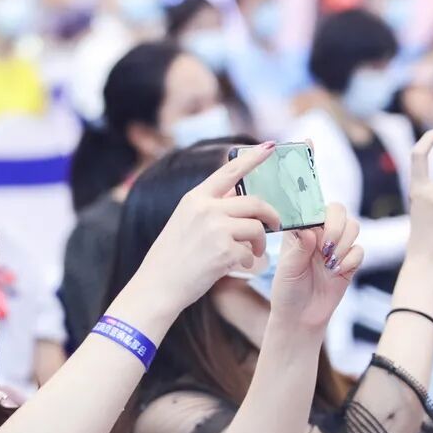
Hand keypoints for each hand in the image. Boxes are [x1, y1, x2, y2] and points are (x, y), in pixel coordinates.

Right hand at [136, 142, 280, 311]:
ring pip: (256, 227)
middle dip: (270, 215)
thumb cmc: (172, 258)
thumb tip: (240, 201)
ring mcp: (215, 229)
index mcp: (195, 198)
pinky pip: (249, 253)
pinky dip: (248, 261)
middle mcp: (205, 209)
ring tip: (253, 253)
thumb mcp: (185, 222)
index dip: (253, 157)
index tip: (271, 146)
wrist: (157, 287)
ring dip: (260, 242)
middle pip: (254, 202)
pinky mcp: (223, 251)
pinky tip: (237, 267)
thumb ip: (210, 208)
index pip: (229, 171)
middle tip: (275, 225)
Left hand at [268, 203, 362, 332]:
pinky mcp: (349, 262)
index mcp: (301, 230)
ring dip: (343, 244)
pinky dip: (350, 260)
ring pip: (353, 227)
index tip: (315, 232)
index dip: (319, 214)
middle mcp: (319, 234)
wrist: (301, 317)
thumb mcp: (288, 269)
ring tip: (329, 263)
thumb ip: (300, 248)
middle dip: (336, 227)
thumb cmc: (287, 291)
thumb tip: (310, 230)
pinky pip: (359, 250)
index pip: (315, 207)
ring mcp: (336, 247)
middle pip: (339, 211)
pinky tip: (336, 272)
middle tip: (325, 248)